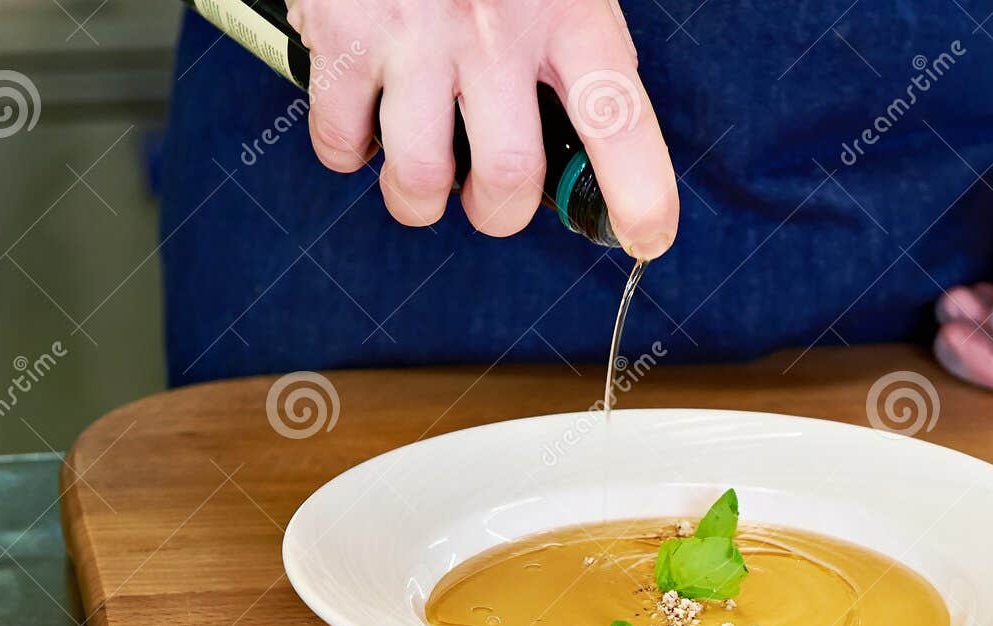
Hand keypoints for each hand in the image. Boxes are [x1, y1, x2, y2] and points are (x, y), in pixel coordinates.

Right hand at [286, 0, 677, 256]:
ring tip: (423, 180)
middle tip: (490, 199)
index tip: (649, 236)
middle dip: (497, 214)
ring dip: (419, 200)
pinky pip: (342, 139)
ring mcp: (417, 35)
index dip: (641, 196)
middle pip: (508, 178)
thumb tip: (594, 131)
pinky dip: (349, 152)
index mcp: (569, 11)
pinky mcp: (347, 35)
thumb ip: (575, 43)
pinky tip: (364, 127)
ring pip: (419, 177)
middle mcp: (497, 29)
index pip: (621, 123)